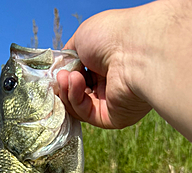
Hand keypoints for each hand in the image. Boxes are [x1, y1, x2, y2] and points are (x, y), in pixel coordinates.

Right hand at [57, 10, 151, 128]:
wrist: (134, 49)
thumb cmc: (112, 36)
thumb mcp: (82, 37)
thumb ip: (69, 55)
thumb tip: (60, 69)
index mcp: (106, 65)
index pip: (80, 77)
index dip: (65, 76)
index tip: (57, 71)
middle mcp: (110, 84)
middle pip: (77, 93)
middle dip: (65, 85)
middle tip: (61, 75)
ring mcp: (112, 102)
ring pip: (79, 105)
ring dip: (69, 91)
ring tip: (69, 77)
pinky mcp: (112, 118)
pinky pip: (86, 114)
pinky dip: (76, 99)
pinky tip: (76, 82)